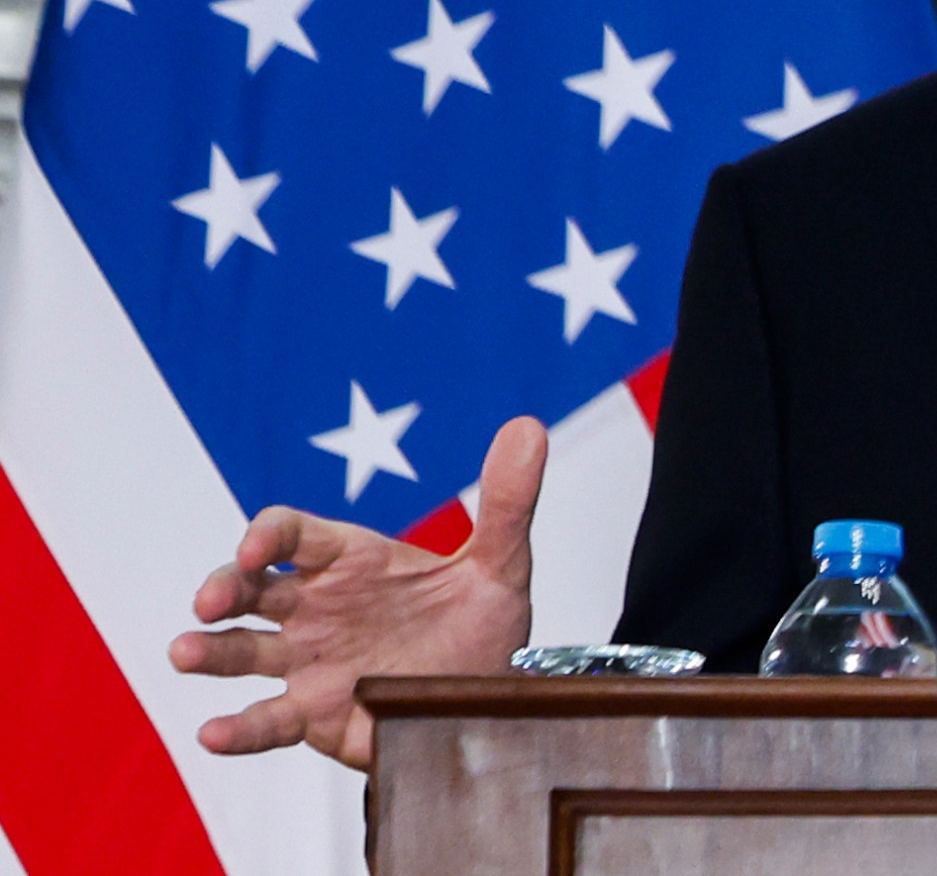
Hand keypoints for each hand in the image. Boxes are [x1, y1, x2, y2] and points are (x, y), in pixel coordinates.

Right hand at [168, 416, 546, 768]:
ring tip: (185, 652)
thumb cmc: (481, 623)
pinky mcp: (315, 714)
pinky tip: (213, 732)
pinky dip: (238, 728)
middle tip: (210, 602)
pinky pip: (267, 721)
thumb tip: (528, 428)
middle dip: (223, 588)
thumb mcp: (500, 564)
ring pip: (244, 651)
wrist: (491, 697)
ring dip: (210, 651)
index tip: (257, 549)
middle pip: (251, 587)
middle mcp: (317, 607)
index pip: (292, 535)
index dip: (266, 536)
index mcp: (350, 561)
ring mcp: (310, 661)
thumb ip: (507, 502)